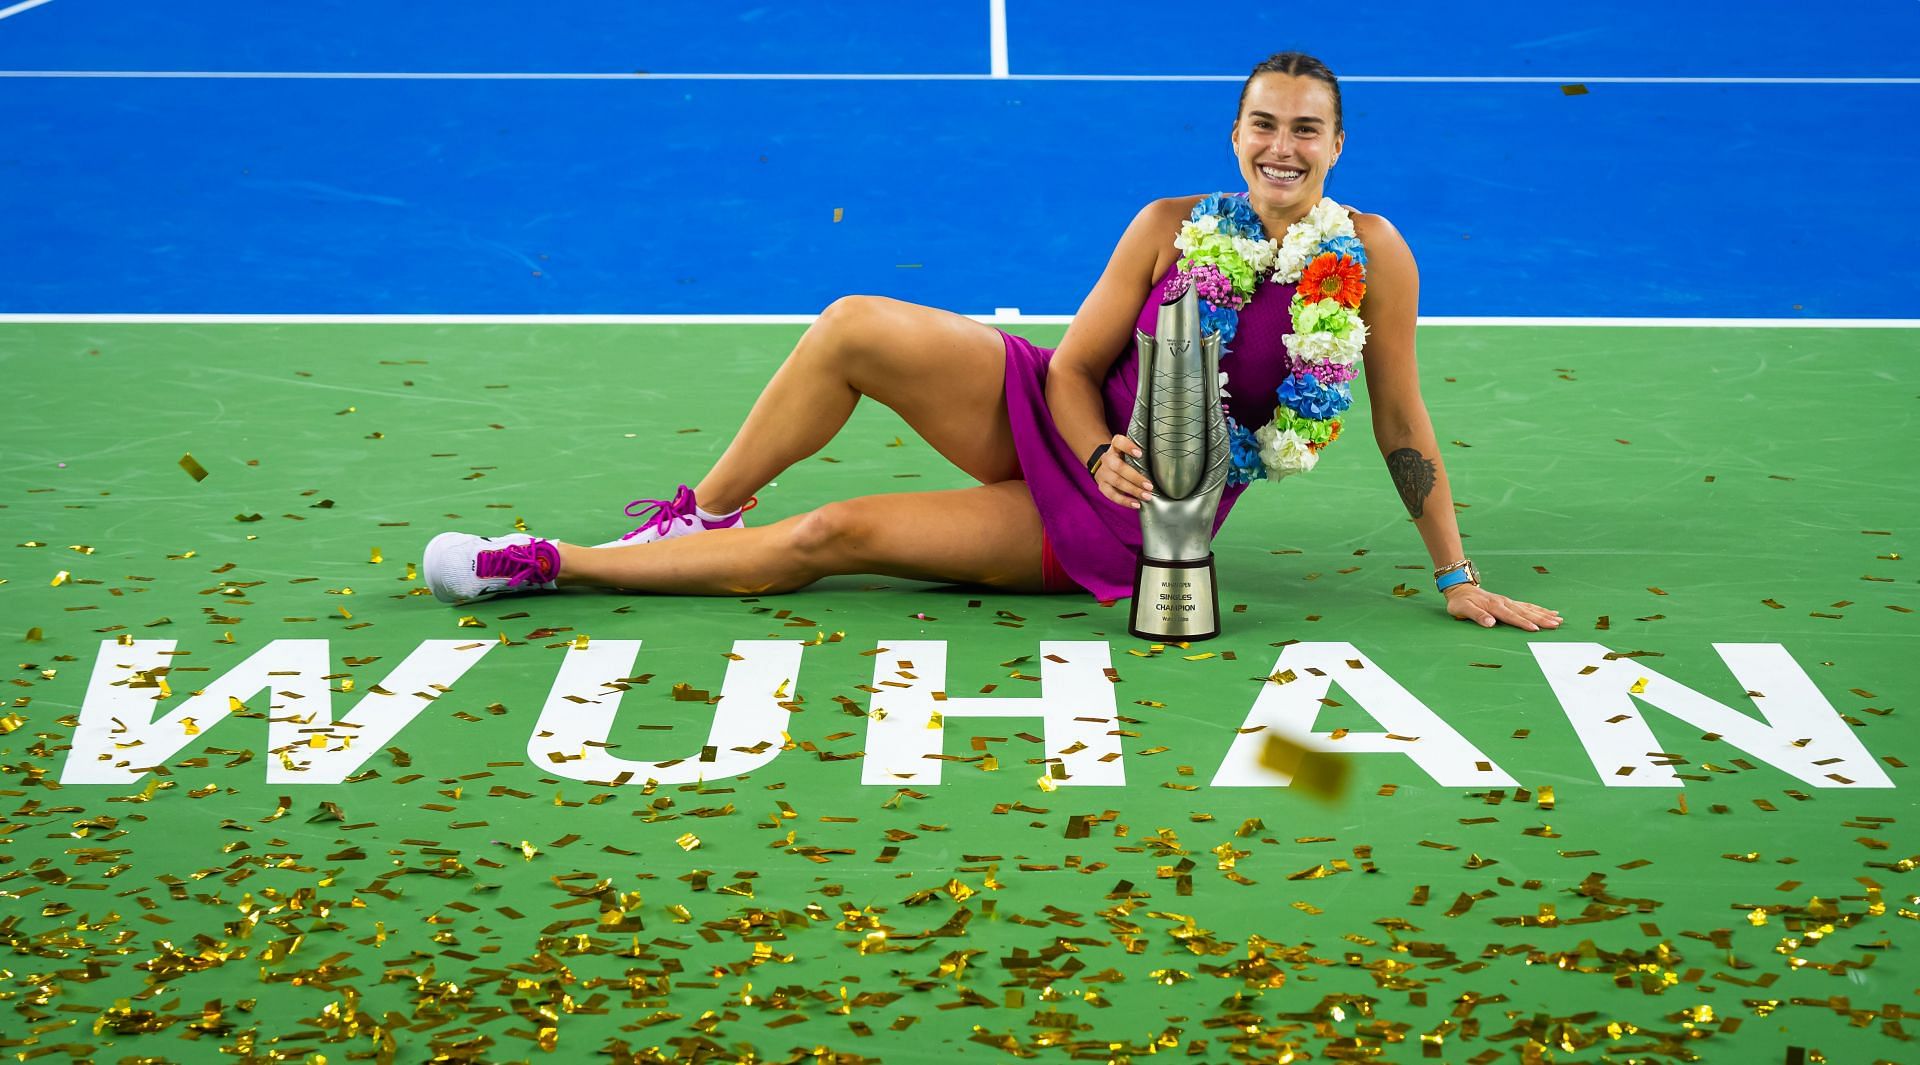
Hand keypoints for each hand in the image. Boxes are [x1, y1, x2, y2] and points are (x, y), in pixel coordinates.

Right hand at [1094, 434, 1153, 508]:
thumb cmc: (1124, 458)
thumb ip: (1141, 452)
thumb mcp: (1129, 451)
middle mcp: (1107, 458)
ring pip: (1116, 482)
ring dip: (1133, 490)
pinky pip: (1112, 495)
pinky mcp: (1102, 486)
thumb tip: (1165, 461)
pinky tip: (1136, 504)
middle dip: (1135, 477)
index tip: (1140, 453)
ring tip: (1147, 496)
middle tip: (1149, 486)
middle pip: (1118, 467)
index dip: (1128, 447)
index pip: (1118, 442)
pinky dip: (1124, 501)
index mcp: (1115, 447)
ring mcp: (1103, 473)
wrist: (1104, 466)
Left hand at [1443, 585, 1561, 630]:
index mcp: (1494, 606)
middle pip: (1525, 612)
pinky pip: (1527, 606)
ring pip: (1529, 609)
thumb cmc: (1460, 602)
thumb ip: (1477, 616)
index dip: (1523, 623)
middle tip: (1556, 624)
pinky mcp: (1510, 602)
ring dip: (1544, 614)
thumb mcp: (1463, 609)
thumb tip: (1490, 623)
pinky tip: (1549, 612)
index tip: (1536, 629)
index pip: (1511, 616)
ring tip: (1558, 619)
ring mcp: (1508, 602)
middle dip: (1541, 619)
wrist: (1460, 589)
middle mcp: (1504, 603)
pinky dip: (1539, 609)